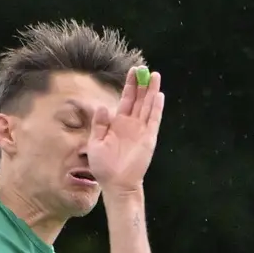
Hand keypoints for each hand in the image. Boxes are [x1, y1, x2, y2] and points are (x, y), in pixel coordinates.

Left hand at [87, 67, 164, 194]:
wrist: (115, 184)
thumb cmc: (103, 166)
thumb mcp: (95, 143)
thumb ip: (99, 125)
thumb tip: (103, 106)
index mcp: (117, 123)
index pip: (126, 99)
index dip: (129, 86)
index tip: (132, 71)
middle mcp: (131, 124)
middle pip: (138, 99)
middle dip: (141, 84)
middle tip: (143, 68)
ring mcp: (141, 130)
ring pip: (148, 106)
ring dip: (151, 91)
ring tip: (154, 75)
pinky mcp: (148, 138)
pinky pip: (153, 120)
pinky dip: (156, 108)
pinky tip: (158, 95)